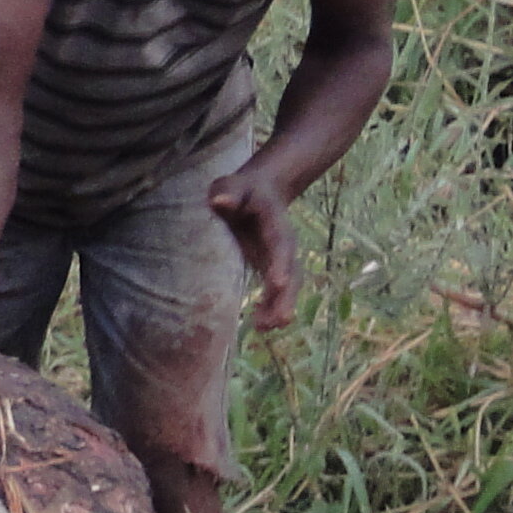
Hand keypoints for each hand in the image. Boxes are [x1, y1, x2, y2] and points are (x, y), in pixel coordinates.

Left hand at [208, 164, 300, 328]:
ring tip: (265, 328)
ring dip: (279, 309)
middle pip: (292, 273)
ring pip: (288, 288)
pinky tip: (260, 326)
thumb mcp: (231, 184)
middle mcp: (284, 246)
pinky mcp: (272, 269)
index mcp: (276, 225)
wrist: (259, 192)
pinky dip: (270, 309)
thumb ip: (228, 191)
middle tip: (278, 321)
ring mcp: (280, 259)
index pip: (280, 246)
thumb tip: (220, 200)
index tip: (279, 283)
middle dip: (286, 297)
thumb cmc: (240, 189)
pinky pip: (276, 293)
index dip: (280, 264)